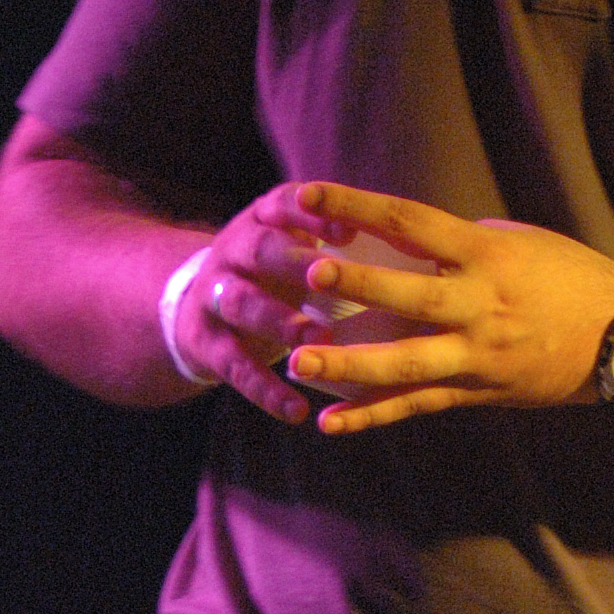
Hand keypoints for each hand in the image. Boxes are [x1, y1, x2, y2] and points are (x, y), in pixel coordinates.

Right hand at [169, 183, 356, 421]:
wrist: (193, 306)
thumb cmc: (275, 274)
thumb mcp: (295, 247)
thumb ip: (337, 244)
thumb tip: (420, 247)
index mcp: (264, 221)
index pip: (287, 203)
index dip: (314, 213)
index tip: (350, 228)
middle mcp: (234, 251)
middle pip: (260, 249)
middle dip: (294, 263)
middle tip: (329, 279)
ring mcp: (214, 296)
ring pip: (242, 304)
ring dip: (280, 322)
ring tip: (316, 340)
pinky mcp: (205, 343)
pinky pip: (233, 365)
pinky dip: (265, 389)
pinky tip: (296, 410)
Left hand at [285, 184, 613, 433]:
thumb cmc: (567, 277)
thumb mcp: (516, 241)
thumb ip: (457, 244)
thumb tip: (397, 241)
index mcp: (488, 254)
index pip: (412, 222)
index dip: (358, 205)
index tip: (308, 195)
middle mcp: (483, 305)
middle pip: (411, 295)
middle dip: (358, 285)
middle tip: (307, 274)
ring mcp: (481, 354)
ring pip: (408, 363)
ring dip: (350, 365)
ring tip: (298, 362)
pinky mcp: (480, 391)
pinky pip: (419, 404)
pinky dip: (373, 416)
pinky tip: (330, 423)